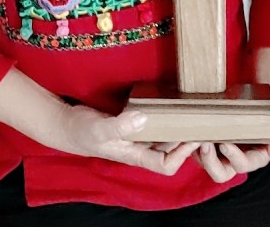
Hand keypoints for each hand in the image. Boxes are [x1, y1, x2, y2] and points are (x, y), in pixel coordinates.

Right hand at [62, 105, 199, 175]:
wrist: (67, 125)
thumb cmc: (82, 132)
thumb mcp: (100, 128)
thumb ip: (120, 125)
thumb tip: (143, 119)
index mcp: (134, 155)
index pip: (165, 164)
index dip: (181, 154)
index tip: (193, 137)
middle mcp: (139, 147)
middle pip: (170, 150)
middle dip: (186, 140)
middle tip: (202, 123)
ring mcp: (136, 136)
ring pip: (163, 137)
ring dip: (177, 128)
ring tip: (192, 113)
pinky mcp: (133, 123)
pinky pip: (154, 124)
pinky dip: (164, 118)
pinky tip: (170, 105)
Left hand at [193, 87, 269, 181]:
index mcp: (257, 156)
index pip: (243, 164)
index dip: (233, 157)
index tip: (224, 143)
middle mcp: (239, 155)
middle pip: (220, 172)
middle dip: (210, 161)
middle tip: (203, 142)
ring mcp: (225, 146)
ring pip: (206, 159)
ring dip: (197, 150)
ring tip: (193, 134)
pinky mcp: (214, 133)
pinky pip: (200, 142)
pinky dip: (193, 138)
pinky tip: (190, 125)